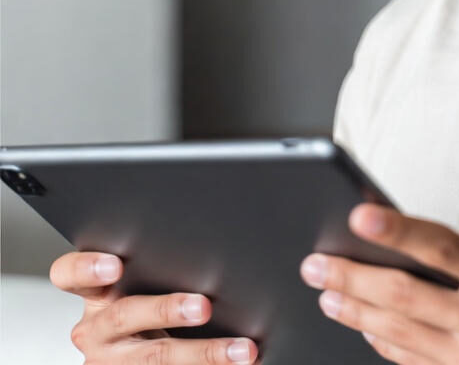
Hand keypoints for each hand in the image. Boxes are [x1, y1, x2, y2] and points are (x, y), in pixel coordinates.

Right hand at [49, 250, 258, 362]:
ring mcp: (111, 363)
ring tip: (240, 350)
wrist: (134, 359)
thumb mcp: (137, 289)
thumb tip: (211, 255)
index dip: (86, 268)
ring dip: (204, 353)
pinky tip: (237, 364)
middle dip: (167, 310)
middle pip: (124, 316)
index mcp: (95, 295)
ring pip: (156, 357)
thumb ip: (154, 271)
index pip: (69, 275)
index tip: (115, 265)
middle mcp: (96, 331)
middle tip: (204, 307)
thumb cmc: (143, 312)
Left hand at [299, 181, 458, 364]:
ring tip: (324, 292)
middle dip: (353, 277)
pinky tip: (360, 325)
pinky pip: (414, 363)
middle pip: (406, 296)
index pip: (444, 249)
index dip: (399, 232)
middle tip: (315, 263)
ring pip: (401, 333)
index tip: (360, 216)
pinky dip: (381, 343)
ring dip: (356, 312)